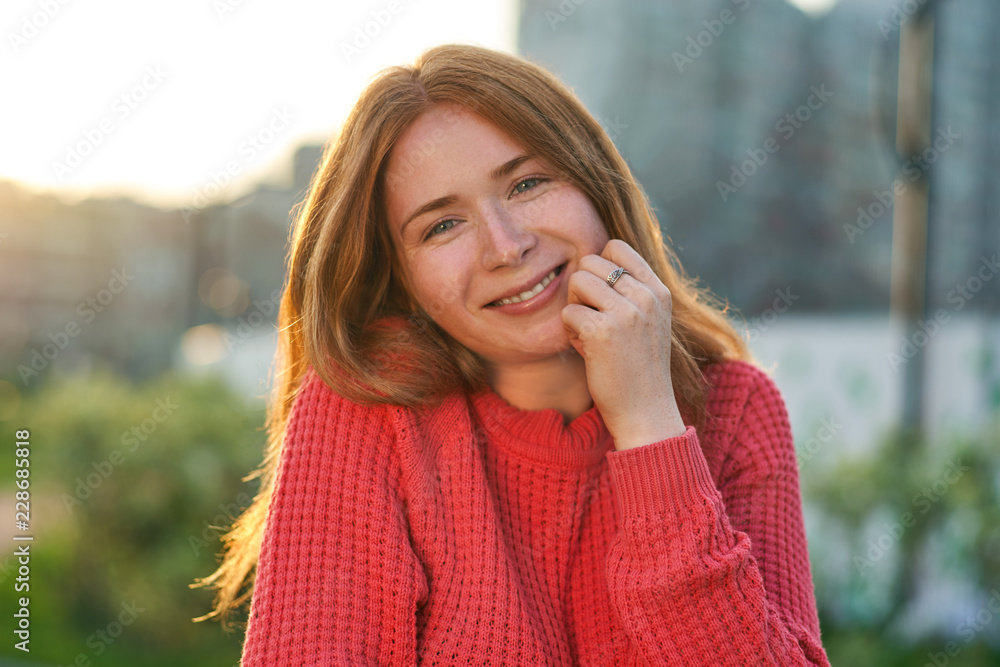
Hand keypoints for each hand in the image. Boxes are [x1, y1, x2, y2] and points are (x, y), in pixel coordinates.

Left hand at [561, 239, 685, 449]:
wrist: (645, 411)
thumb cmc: (638, 367)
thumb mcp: (649, 321)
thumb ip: (632, 291)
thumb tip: (593, 260)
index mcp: (658, 291)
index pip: (617, 247)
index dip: (599, 266)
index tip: (601, 296)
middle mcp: (646, 297)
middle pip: (591, 262)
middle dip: (582, 288)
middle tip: (592, 318)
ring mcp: (626, 313)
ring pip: (577, 281)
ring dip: (575, 308)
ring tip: (589, 333)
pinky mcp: (602, 332)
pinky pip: (567, 312)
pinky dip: (569, 331)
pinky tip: (585, 349)